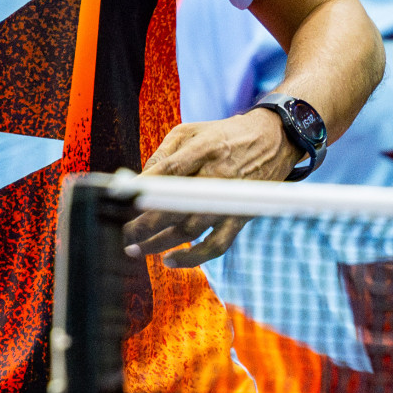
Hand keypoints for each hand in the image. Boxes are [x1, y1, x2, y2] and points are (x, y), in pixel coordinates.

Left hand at [123, 109, 299, 267]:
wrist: (274, 139)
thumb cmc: (223, 135)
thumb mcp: (190, 131)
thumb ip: (163, 154)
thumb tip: (139, 181)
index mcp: (203, 149)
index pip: (167, 172)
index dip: (142, 188)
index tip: (118, 200)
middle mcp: (217, 176)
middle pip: (175, 205)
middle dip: (143, 223)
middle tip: (122, 233)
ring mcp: (229, 199)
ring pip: (190, 229)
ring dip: (159, 242)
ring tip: (136, 248)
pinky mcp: (240, 216)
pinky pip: (217, 245)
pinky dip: (193, 257)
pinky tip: (170, 260)